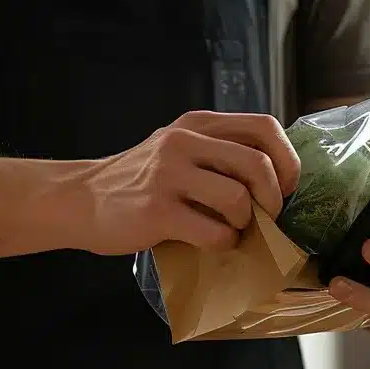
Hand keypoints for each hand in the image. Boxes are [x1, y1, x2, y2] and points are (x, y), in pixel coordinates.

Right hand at [69, 111, 300, 254]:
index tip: (286, 187)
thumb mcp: (177, 150)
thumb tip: (276, 180)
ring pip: (238, 199)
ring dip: (244, 224)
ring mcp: (168, 175)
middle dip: (274, 199)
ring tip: (231, 231)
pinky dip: (222, 244)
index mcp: (197, 124)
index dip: (288, 160)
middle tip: (265, 218)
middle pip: (258, 164)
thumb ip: (217, 153)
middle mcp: (184, 142)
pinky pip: (212, 232)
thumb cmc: (137, 181)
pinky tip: (210, 243)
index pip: (264, 127)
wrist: (81, 199)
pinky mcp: (157, 211)